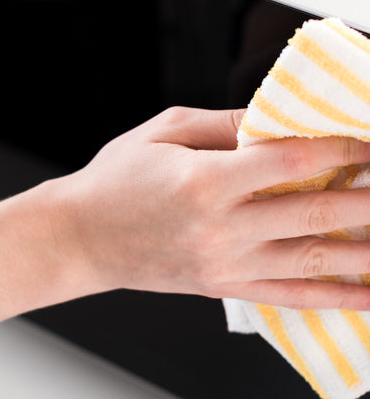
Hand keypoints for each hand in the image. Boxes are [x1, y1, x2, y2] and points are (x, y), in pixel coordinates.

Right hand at [55, 106, 369, 309]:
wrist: (80, 238)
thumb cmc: (113, 182)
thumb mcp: (162, 132)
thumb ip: (224, 124)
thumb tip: (273, 122)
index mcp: (205, 181)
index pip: (293, 162)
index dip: (342, 148)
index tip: (367, 143)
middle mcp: (220, 227)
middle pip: (314, 212)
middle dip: (368, 198)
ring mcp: (223, 263)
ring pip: (312, 259)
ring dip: (366, 250)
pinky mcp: (221, 286)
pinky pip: (288, 295)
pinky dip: (335, 298)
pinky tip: (368, 296)